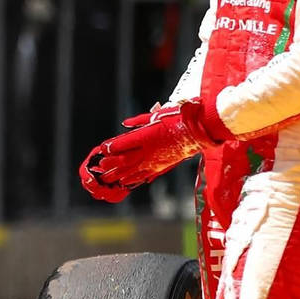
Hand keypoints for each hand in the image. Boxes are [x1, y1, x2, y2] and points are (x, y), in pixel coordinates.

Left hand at [80, 100, 219, 199]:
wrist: (198, 131)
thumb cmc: (179, 119)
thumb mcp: (157, 115)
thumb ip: (139, 121)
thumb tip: (125, 124)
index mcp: (146, 136)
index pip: (123, 143)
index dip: (111, 147)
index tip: (103, 148)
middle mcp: (148, 150)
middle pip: (124, 160)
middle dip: (111, 164)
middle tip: (100, 168)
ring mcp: (155, 159)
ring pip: (133, 170)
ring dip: (119, 174)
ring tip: (108, 179)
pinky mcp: (162, 165)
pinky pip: (145, 174)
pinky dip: (134, 179)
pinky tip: (126, 182)